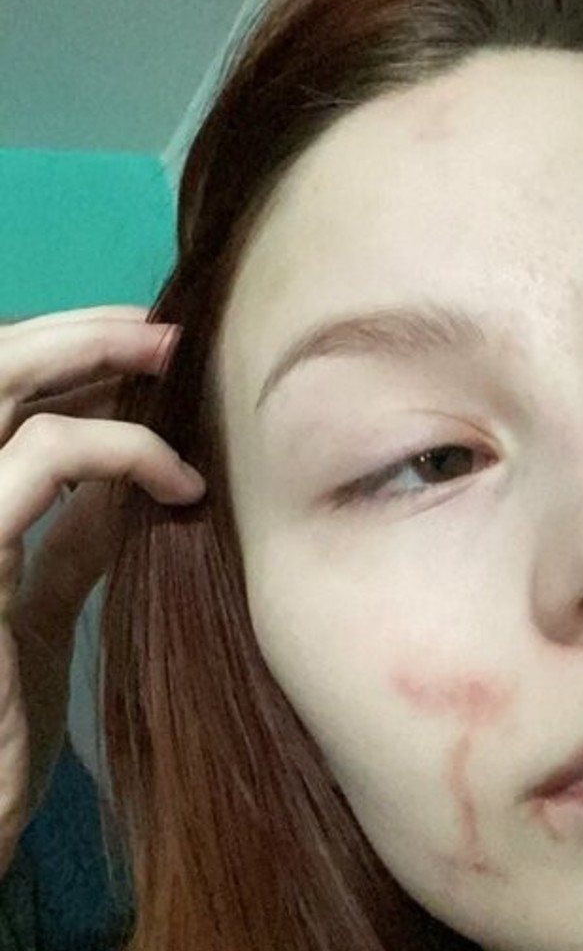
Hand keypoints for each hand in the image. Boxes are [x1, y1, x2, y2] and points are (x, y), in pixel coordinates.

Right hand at [0, 307, 205, 876]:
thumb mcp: (34, 620)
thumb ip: (67, 547)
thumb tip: (127, 483)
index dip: (60, 356)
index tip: (144, 353)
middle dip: (76, 331)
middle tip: (164, 331)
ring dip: (92, 351)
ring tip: (172, 361)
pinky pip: (41, 458)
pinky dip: (120, 449)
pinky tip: (179, 483)